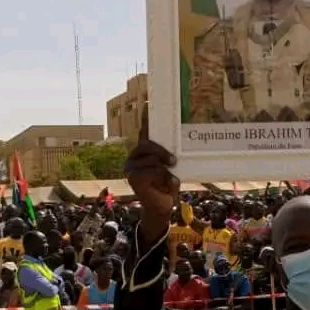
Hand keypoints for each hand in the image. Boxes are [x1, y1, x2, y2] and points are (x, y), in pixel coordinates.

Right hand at [124, 103, 179, 223]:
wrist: (163, 206)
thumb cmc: (167, 184)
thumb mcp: (171, 168)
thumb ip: (169, 156)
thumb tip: (178, 148)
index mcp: (144, 151)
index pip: (144, 131)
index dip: (145, 117)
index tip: (149, 102)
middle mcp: (134, 156)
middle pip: (147, 144)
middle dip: (161, 151)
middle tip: (173, 160)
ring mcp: (131, 166)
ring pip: (151, 159)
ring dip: (164, 168)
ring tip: (170, 176)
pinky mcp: (133, 177)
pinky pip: (151, 170)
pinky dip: (163, 177)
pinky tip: (167, 183)